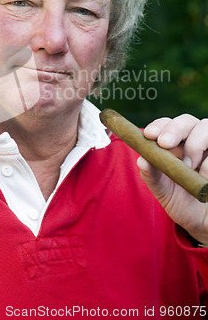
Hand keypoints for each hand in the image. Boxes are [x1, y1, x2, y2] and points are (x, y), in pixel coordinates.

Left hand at [137, 114, 207, 244]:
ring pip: (206, 126)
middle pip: (187, 120)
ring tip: (189, 165)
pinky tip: (204, 173)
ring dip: (194, 144)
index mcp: (175, 143)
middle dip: (174, 129)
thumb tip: (141, 160)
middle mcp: (194, 139)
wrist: (204, 221)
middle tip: (165, 143)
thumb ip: (152, 175)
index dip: (158, 126)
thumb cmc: (181, 200)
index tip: (149, 135)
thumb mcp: (163, 190)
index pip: (166, 124)